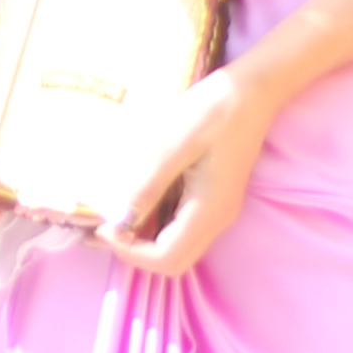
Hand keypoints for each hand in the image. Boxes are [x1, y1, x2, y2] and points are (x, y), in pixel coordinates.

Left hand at [103, 65, 280, 277]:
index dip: (129, 251)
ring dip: (143, 239)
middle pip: (173, 261)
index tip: (102, 226)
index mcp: (208, 210)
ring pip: (177, 247)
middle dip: (133, 250)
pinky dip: (154, 225)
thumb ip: (146, 186)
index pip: (167, 259)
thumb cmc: (210, 112)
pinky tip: (135, 200)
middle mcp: (217, 219)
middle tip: (103, 223)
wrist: (251, 91)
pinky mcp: (214, 199)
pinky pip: (182, 227)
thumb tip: (118, 220)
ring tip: (113, 212)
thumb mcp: (170, 145)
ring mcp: (218, 211)